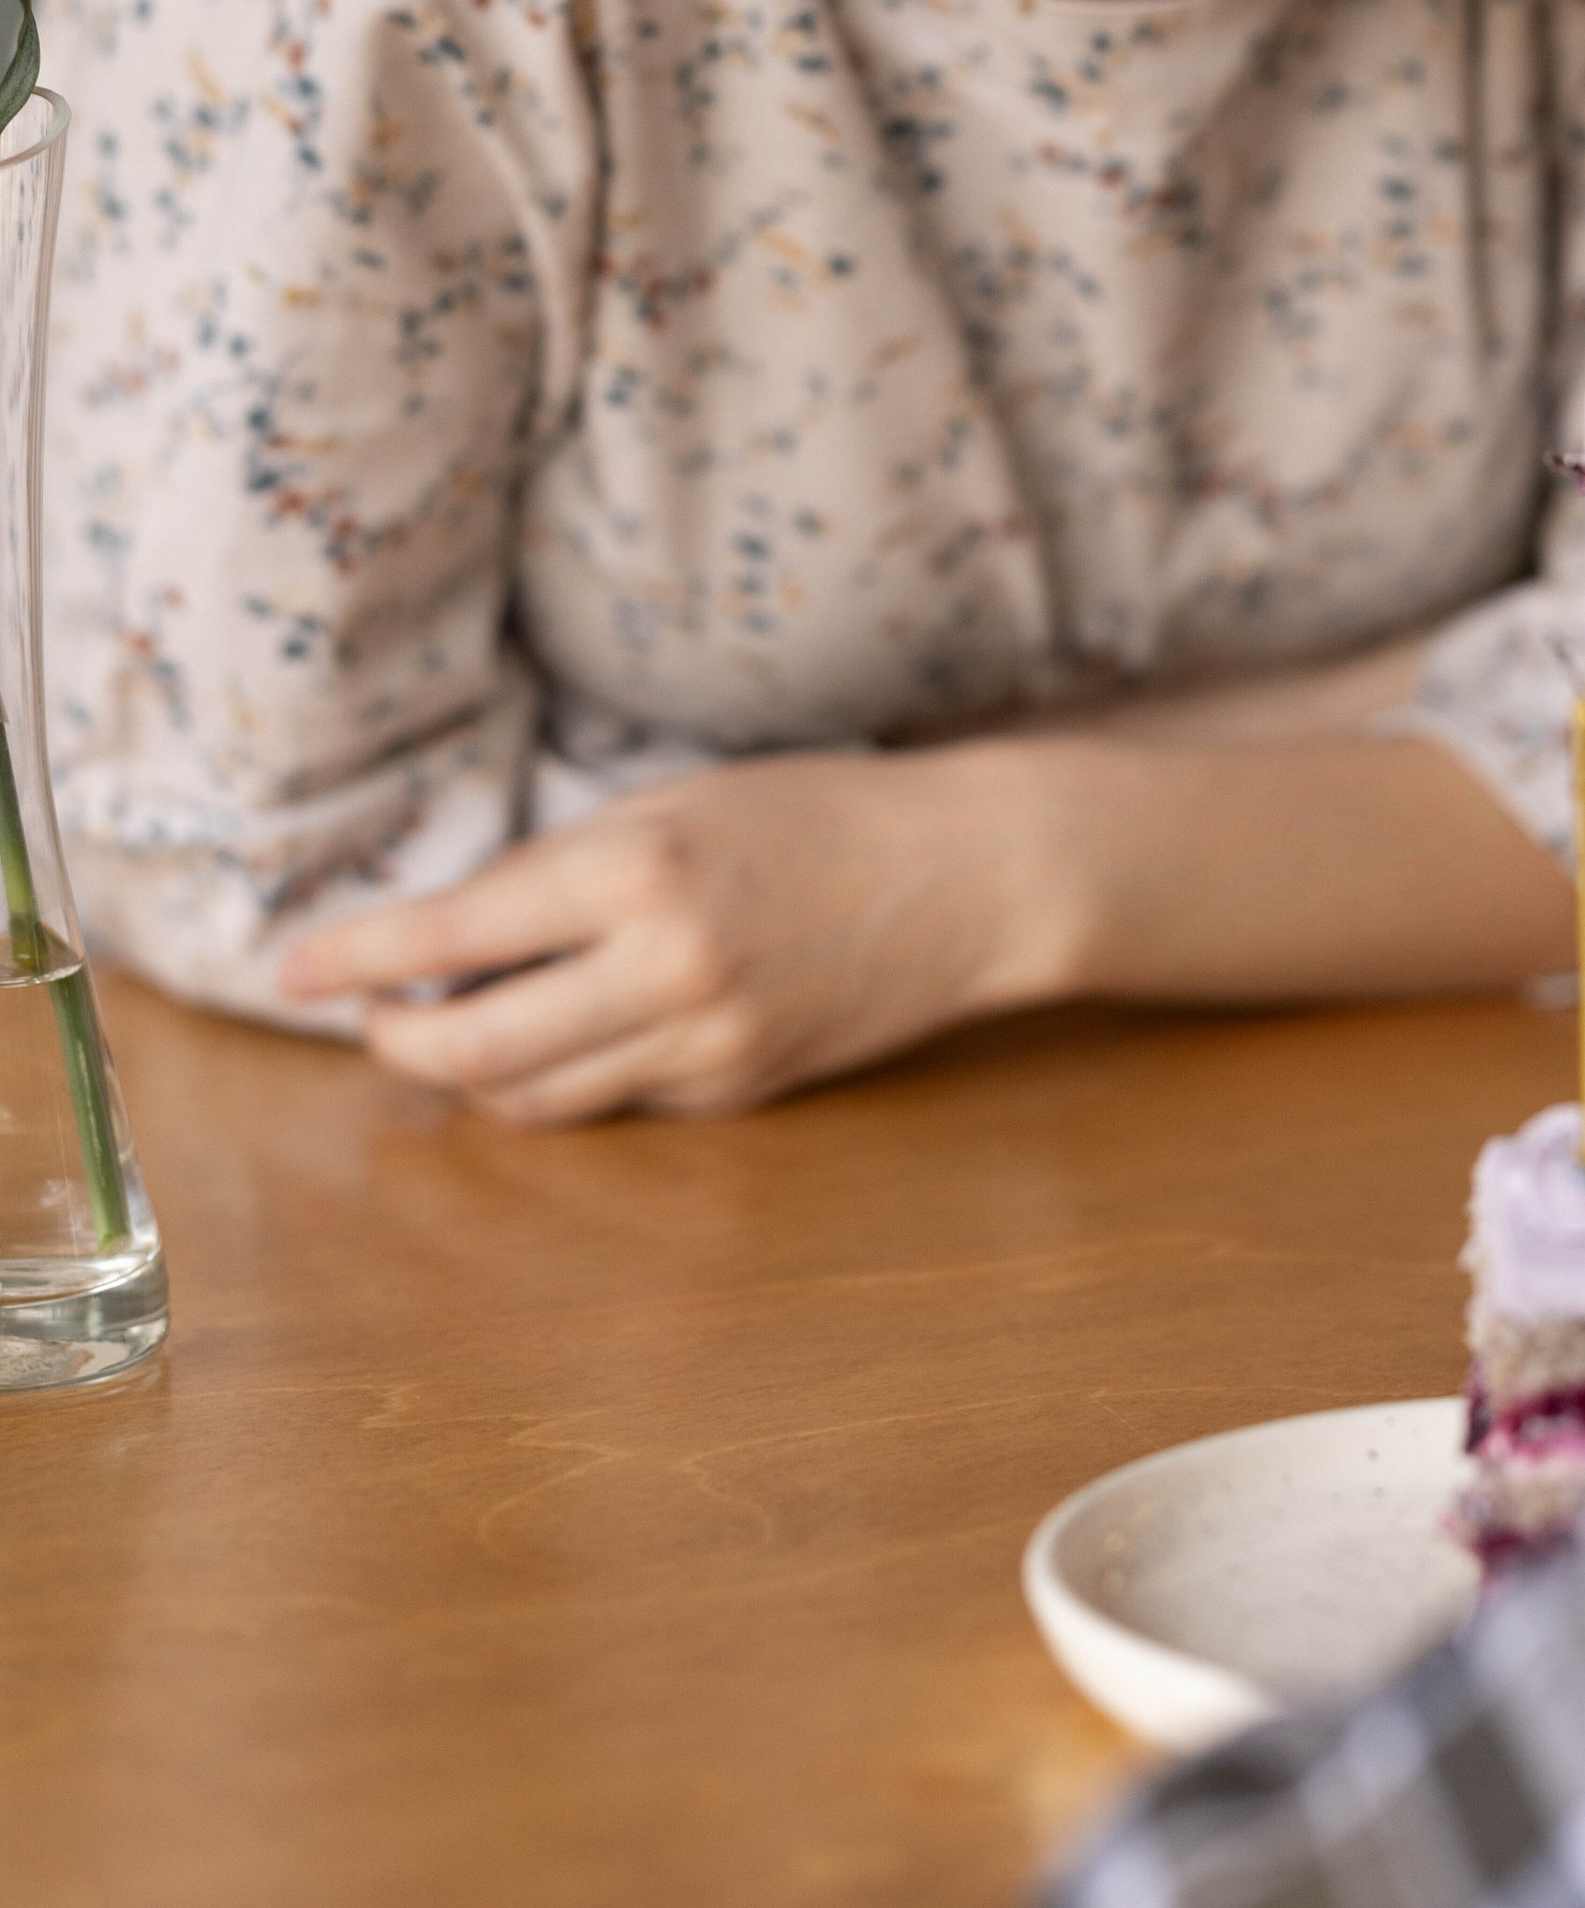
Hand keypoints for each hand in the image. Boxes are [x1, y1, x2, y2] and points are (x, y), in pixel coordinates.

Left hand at [276, 747, 1075, 1126]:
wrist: (967, 879)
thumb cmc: (818, 815)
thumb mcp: (675, 804)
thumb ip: (565, 871)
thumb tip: (447, 939)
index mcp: (639, 870)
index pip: (452, 935)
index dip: (355, 958)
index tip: (295, 970)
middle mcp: (666, 969)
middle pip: (473, 1053)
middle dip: (396, 1044)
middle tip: (370, 1019)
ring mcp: (706, 1046)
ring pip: (535, 1101)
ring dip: (470, 1079)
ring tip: (453, 1032)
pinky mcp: (739, 1095)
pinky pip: (618, 1103)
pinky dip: (572, 1076)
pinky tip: (577, 1031)